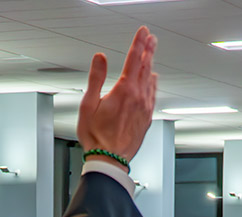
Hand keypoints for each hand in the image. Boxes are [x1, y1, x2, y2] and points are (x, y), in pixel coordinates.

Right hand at [77, 27, 157, 166]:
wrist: (109, 159)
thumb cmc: (96, 137)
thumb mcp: (88, 104)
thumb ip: (96, 78)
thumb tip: (100, 59)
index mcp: (124, 90)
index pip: (134, 59)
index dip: (139, 42)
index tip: (143, 32)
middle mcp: (138, 97)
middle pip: (146, 67)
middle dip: (148, 49)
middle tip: (151, 38)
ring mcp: (145, 108)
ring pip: (151, 80)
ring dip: (151, 64)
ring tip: (152, 54)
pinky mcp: (147, 118)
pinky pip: (153, 95)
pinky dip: (153, 83)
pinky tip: (153, 80)